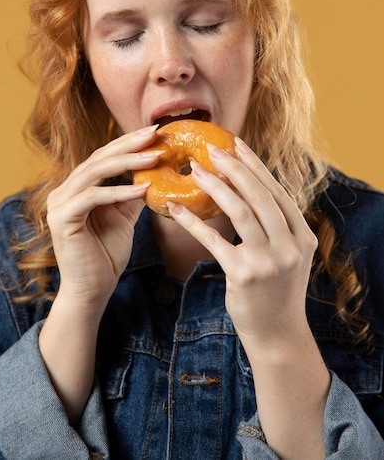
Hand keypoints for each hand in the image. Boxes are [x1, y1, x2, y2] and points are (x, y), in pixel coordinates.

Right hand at [46, 125, 160, 311]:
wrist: (92, 289)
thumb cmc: (106, 254)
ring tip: (155, 156)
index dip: (128, 143)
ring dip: (127, 162)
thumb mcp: (124, 217)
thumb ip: (132, 195)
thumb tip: (154, 173)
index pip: (103, 156)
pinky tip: (143, 189)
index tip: (155, 132)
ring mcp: (59, 203)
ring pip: (95, 172)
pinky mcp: (62, 218)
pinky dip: (118, 191)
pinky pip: (92, 197)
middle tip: (155, 132)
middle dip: (129, 144)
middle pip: (99, 157)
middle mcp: (64, 190)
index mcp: (77, 188)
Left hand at [168, 137, 317, 345]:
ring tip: (195, 170)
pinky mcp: (243, 275)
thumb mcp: (287, 254)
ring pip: (240, 211)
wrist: (277, 334)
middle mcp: (290, 245)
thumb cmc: (276, 289)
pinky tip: (176, 208)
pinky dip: (193, 221)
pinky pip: (214, 240)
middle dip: (235, 168)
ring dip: (216, 186)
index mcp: (302, 235)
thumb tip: (247, 187)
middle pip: (260, 196)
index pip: (276, 191)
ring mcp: (268, 261)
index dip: (255, 165)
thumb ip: (275, 225)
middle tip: (212, 149)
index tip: (237, 144)